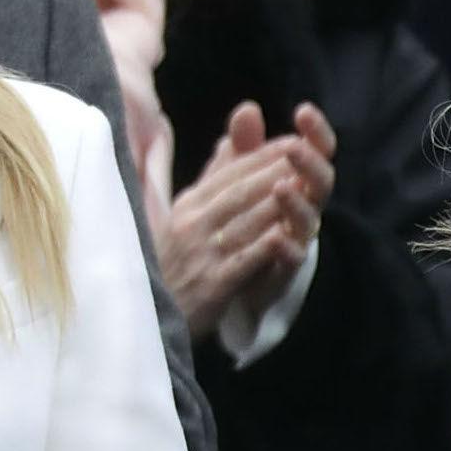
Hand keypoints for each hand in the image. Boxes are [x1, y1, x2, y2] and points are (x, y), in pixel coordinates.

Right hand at [154, 102, 308, 335]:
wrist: (143, 314)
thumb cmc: (171, 262)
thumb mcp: (186, 215)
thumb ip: (215, 176)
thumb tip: (233, 135)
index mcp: (188, 206)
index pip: (229, 174)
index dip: (262, 156)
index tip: (293, 140)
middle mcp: (192, 225)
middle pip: (239, 192)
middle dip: (274, 171)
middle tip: (307, 155)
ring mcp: (200, 255)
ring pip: (243, 223)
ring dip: (274, 203)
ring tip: (304, 185)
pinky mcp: (209, 286)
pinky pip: (240, 263)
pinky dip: (262, 249)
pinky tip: (284, 236)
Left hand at [236, 102, 336, 318]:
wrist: (240, 273)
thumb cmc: (248, 217)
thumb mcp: (240, 177)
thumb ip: (246, 147)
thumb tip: (248, 109)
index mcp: (299, 180)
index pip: (317, 151)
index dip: (316, 132)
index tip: (303, 111)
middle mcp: (306, 206)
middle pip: (322, 181)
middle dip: (310, 164)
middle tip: (294, 147)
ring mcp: (299, 236)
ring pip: (309, 218)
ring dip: (297, 203)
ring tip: (281, 188)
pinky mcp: (286, 266)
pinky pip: (293, 256)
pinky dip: (287, 247)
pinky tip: (275, 237)